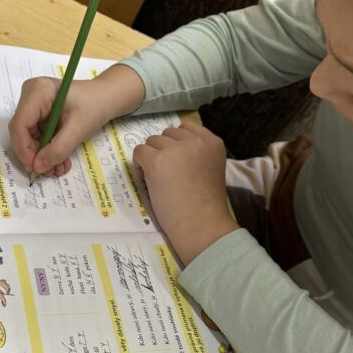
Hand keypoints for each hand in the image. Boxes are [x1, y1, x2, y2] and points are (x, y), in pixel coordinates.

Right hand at [8, 64, 144, 176]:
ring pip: (27, 137)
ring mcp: (32, 104)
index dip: (24, 149)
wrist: (104, 98)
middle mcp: (30, 95)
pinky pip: (35, 136)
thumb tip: (38, 167)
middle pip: (21, 132)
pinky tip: (59, 159)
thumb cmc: (94, 107)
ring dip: (42, 156)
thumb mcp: (78, 130)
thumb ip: (58, 149)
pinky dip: (46, 150)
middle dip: (35, 155)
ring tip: (59, 168)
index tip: (36, 168)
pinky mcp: (37, 113)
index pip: (19, 125)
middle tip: (51, 171)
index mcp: (38, 91)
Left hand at [132, 121, 237, 264]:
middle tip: (168, 175)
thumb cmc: (206, 205)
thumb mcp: (209, 168)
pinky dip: (140, 166)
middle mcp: (195, 140)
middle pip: (166, 134)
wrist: (202, 225)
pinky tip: (150, 182)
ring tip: (161, 181)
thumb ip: (195, 153)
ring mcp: (175, 149)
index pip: (186, 127)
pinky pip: (139, 152)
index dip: (176, 144)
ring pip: (151, 142)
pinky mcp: (157, 161)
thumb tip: (167, 148)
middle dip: (163, 151)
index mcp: (212, 141)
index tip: (178, 163)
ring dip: (151, 158)